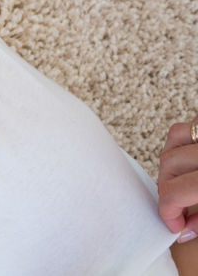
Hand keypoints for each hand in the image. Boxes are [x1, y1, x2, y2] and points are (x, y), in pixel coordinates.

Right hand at [158, 116, 197, 242]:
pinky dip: (181, 144)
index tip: (175, 226)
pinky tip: (189, 158)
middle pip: (168, 167)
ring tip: (183, 181)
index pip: (174, 193)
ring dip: (171, 165)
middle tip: (179, 210)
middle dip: (168, 191)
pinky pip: (184, 128)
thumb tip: (185, 229)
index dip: (169, 214)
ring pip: (171, 143)